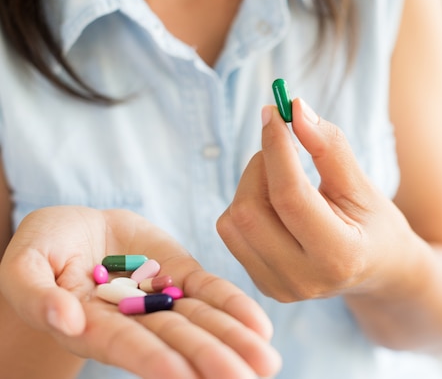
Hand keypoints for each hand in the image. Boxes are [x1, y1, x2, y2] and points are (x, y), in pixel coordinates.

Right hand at [0, 206, 280, 378]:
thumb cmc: (42, 249)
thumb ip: (35, 294)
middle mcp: (133, 320)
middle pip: (174, 340)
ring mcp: (161, 296)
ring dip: (233, 339)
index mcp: (91, 326)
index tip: (182, 376)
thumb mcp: (23, 267)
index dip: (152, 359)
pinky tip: (260, 326)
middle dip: (209, 358)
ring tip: (266, 361)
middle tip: (246, 378)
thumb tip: (63, 320)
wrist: (77, 229)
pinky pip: (210, 290)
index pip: (125, 344)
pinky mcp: (180, 274)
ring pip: (201, 320)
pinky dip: (234, 306)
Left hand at [217, 99, 414, 301]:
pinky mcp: (261, 283)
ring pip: (233, 220)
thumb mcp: (362, 185)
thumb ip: (330, 148)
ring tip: (284, 176)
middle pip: (250, 210)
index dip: (276, 149)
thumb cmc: (374, 224)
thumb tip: (295, 109)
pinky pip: (231, 232)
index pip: (290, 197)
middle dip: (261, 164)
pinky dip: (247, 203)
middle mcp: (302, 279)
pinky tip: (276, 202)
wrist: (377, 270)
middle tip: (285, 146)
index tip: (275, 113)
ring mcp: (278, 287)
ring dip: (251, 183)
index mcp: (338, 256)